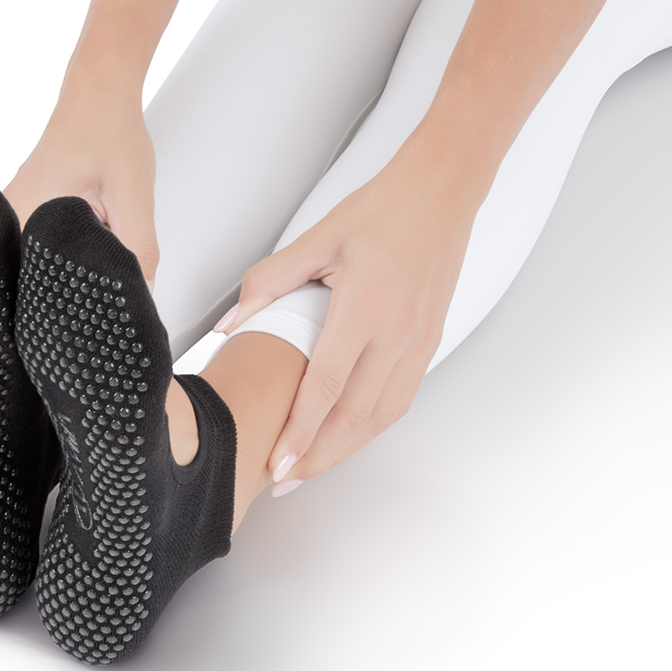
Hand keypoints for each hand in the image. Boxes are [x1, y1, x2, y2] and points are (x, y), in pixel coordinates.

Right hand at [3, 84, 159, 283]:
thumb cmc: (109, 128)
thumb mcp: (133, 194)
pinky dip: (75, 246)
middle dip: (75, 287)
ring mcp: (17, 211)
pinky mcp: (30, 207)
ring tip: (99, 251)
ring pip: (48, 261)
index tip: (96, 309)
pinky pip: (49, 242)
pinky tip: (93, 236)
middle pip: (41, 278)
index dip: (72, 301)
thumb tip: (139, 296)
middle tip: (103, 279)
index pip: (39, 287)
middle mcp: (11, 216)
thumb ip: (138, 249)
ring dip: (77, 264)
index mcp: (25, 215)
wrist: (100, 91)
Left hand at [215, 146, 478, 486]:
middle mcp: (396, 331)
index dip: (300, 431)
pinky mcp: (430, 341)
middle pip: (354, 415)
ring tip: (311, 465)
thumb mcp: (318, 236)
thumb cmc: (381, 209)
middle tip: (285, 479)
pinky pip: (401, 397)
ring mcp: (418, 340)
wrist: (441, 192)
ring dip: (346, 448)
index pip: (326, 385)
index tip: (278, 462)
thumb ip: (270, 281)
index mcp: (364, 305)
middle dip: (318, 455)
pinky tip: (350, 432)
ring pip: (381, 415)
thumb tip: (230, 323)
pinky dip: (373, 424)